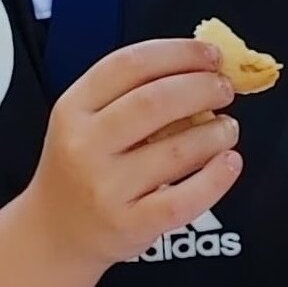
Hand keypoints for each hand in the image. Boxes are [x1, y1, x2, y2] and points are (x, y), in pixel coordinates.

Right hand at [22, 38, 241, 267]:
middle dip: (202, 88)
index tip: (211, 54)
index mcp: (74, 108)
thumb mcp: (89, 121)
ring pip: (177, 149)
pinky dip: (217, 177)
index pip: (130, 64)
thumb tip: (205, 67)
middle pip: (155, 101)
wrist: (57, 233)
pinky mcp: (130, 224)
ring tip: (227, 128)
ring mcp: (106, 188)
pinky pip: (184, 199)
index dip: (179, 53)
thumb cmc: (84, 167)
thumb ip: (134, 91)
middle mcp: (85, 145)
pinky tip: (230, 162)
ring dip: (216, 132)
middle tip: (225, 89)